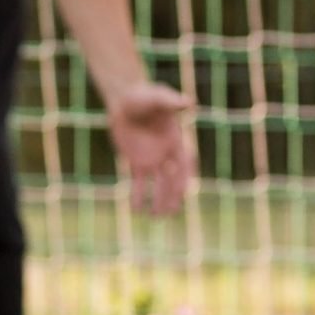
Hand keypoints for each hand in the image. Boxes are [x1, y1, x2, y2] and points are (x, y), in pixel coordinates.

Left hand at [106, 81, 195, 215]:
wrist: (125, 99)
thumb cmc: (145, 96)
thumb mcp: (158, 98)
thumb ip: (172, 102)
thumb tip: (189, 102)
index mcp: (176, 141)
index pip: (184, 164)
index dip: (184, 178)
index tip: (183, 192)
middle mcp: (166, 153)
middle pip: (172, 179)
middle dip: (172, 196)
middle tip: (170, 213)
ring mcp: (151, 158)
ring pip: (157, 185)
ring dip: (158, 200)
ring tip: (156, 217)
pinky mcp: (135, 161)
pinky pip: (138, 182)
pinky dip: (138, 195)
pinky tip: (136, 210)